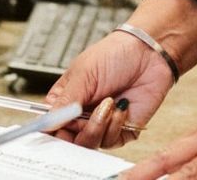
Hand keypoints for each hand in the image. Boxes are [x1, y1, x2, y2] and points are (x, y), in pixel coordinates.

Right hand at [45, 28, 176, 150]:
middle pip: (68, 141)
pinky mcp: (121, 131)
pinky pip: (111, 141)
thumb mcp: (83, 74)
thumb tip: (47, 123)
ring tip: (109, 102)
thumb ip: (64, 101)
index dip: (50, 131)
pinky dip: (115, 125)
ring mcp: (101, 124)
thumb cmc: (114, 55)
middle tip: (85, 115)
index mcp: (66, 101)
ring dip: (98, 125)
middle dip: (79, 129)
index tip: (57, 128)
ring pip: (89, 144)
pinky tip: (122, 106)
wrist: (149, 53)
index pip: (49, 126)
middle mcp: (81, 116)